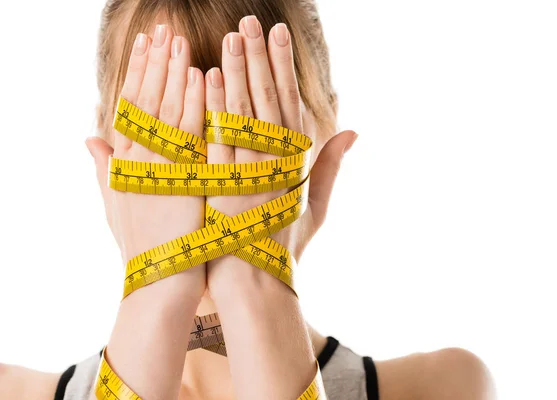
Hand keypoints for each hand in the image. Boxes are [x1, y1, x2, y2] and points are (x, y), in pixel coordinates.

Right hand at [86, 25, 206, 297]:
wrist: (162, 276)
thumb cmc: (144, 242)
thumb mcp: (117, 202)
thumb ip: (104, 166)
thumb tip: (89, 138)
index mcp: (123, 161)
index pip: (130, 106)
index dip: (137, 73)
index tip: (145, 45)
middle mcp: (138, 158)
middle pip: (146, 100)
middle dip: (154, 62)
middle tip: (163, 28)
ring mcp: (160, 166)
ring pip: (166, 109)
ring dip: (173, 72)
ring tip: (179, 40)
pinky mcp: (185, 177)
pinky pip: (191, 133)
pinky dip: (194, 103)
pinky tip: (201, 75)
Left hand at [203, 16, 356, 295]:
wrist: (254, 280)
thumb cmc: (284, 244)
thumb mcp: (315, 206)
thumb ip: (331, 166)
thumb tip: (353, 132)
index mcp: (295, 163)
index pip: (289, 104)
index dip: (283, 68)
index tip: (277, 35)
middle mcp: (273, 161)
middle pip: (266, 100)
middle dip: (260, 58)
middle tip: (252, 21)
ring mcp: (246, 170)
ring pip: (242, 112)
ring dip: (237, 71)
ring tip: (232, 35)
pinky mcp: (220, 182)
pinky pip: (217, 137)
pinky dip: (214, 106)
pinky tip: (209, 75)